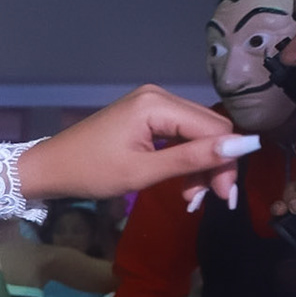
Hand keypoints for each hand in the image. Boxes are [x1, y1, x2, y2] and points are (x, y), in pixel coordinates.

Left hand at [18, 86, 255, 203]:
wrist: (50, 168)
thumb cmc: (90, 172)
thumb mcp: (143, 172)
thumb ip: (193, 159)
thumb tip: (245, 145)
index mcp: (157, 104)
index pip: (214, 128)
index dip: (226, 162)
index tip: (225, 198)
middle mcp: (159, 95)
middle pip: (210, 129)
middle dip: (214, 166)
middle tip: (205, 201)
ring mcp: (152, 103)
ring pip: (197, 134)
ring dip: (199, 167)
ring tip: (190, 197)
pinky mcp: (146, 115)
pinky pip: (179, 134)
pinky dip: (184, 160)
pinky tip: (182, 184)